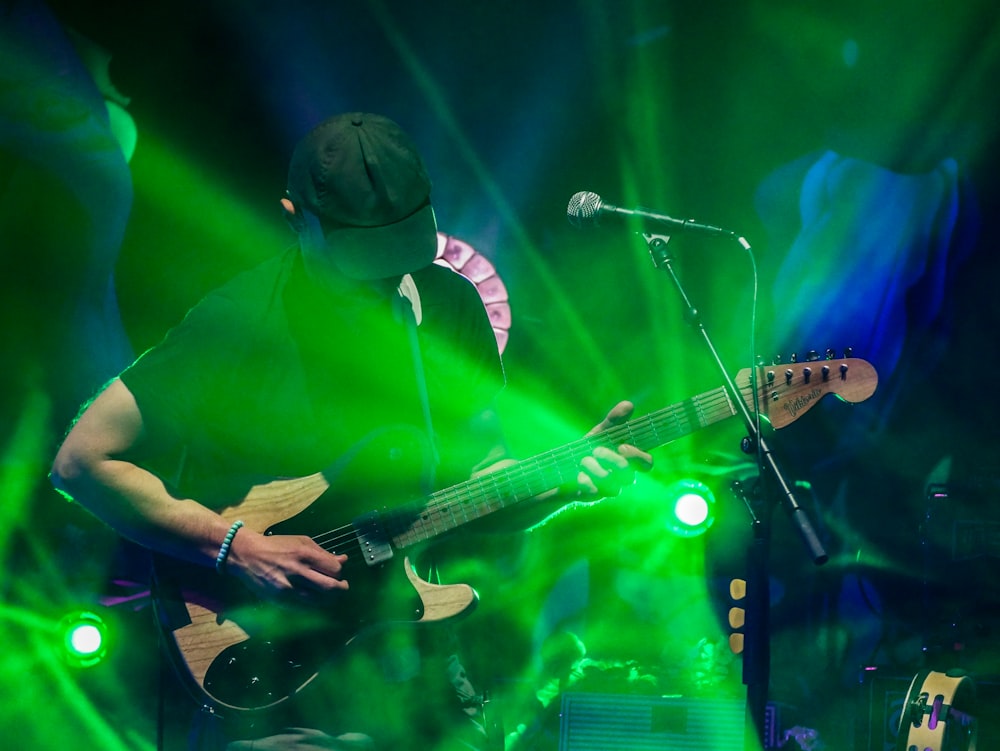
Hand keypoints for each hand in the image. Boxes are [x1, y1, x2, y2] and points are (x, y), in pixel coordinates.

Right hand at [225, 528, 349, 604]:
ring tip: (330, 594)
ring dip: (329, 599)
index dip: (339, 573)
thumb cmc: (278, 546)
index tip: (338, 573)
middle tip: (342, 587)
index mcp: (305, 554)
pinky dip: (313, 604)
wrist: (248, 555)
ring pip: (318, 601)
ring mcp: (288, 588)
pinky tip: (314, 598)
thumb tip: (344, 560)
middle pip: (329, 588)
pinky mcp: (280, 599)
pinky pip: (304, 607)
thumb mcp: (302, 542)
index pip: (334, 570)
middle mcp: (298, 572)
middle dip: (340, 589)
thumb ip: (323, 553)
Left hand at [575, 401, 652, 498]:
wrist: (565, 467)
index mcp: (629, 460)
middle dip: (611, 460)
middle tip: (596, 451)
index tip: (622, 446)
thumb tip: (629, 404)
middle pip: (628, 476)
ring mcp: (610, 488)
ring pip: (611, 485)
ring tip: (582, 461)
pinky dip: (583, 480)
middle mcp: (623, 477)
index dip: (638, 457)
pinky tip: (578, 475)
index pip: (647, 464)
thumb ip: (614, 420)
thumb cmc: (590, 448)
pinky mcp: (595, 497)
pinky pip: (593, 492)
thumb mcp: (601, 432)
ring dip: (593, 468)